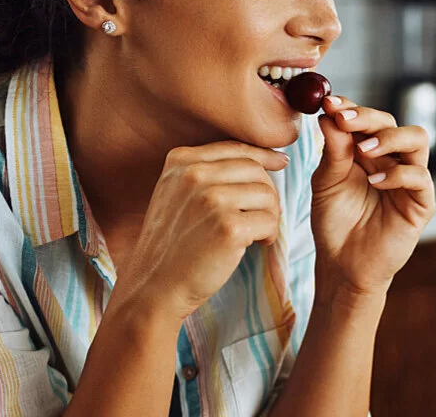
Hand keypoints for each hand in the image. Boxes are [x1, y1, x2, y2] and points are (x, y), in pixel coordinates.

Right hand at [112, 141, 287, 315]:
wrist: (153, 286)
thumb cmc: (171, 245)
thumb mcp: (177, 195)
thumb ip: (208, 173)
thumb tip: (268, 159)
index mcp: (180, 161)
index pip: (235, 148)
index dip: (264, 155)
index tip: (281, 162)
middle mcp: (194, 175)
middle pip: (255, 170)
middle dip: (267, 194)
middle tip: (262, 217)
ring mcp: (211, 200)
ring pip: (267, 194)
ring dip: (270, 215)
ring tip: (256, 233)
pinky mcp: (228, 227)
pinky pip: (269, 221)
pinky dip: (269, 234)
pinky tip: (256, 244)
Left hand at [310, 96, 435, 296]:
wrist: (342, 266)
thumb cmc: (334, 224)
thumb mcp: (326, 182)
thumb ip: (332, 150)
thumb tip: (328, 113)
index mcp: (368, 152)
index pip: (367, 118)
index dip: (351, 107)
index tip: (329, 103)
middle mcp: (391, 160)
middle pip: (392, 122)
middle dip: (367, 117)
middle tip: (344, 120)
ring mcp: (409, 179)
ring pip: (417, 139)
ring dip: (389, 137)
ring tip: (362, 150)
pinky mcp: (421, 203)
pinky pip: (420, 177)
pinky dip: (397, 174)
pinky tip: (373, 183)